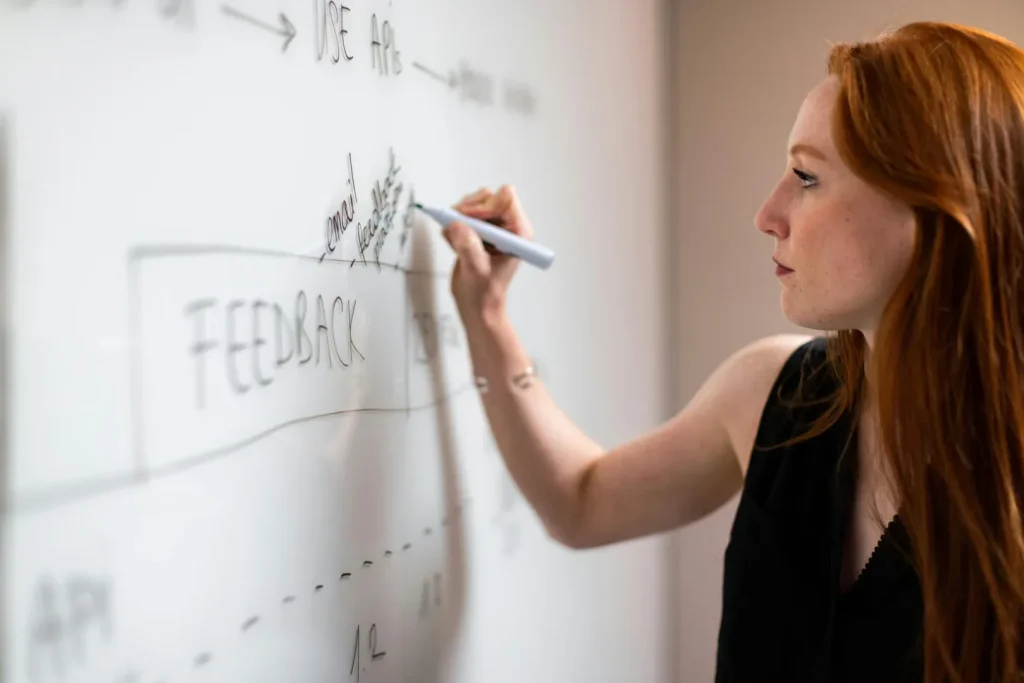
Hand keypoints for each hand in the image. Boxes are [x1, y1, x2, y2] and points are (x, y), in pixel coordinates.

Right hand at [441, 184, 534, 321]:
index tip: (470, 221)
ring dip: (459, 217)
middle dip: (469, 210)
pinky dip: (453, 225)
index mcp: (518, 232)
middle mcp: (507, 226)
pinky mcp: (478, 231)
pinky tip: (454, 244)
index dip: (485, 206)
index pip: (506, 198)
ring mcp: (492, 228)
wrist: (477, 305)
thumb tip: (457, 225)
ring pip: (473, 203)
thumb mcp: (477, 270)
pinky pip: (462, 215)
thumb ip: (468, 246)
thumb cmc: (485, 293)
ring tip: (455, 239)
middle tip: (457, 226)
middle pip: (487, 197)